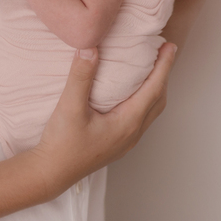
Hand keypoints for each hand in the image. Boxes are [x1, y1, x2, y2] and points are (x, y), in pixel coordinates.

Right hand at [23, 42, 176, 198]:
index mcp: (127, 123)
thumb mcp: (69, 107)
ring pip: (150, 110)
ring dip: (155, 88)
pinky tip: (129, 93)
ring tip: (150, 69)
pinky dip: (143, 99)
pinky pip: (139, 117)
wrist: (51, 174)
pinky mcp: (116, 143)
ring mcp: (125, 141)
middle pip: (158, 100)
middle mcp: (132, 133)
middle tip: (164, 52)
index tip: (170, 46)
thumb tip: (90, 47)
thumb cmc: (62, 145)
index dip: (164, 66)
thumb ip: (80, 76)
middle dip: (163, 75)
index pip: (154, 89)